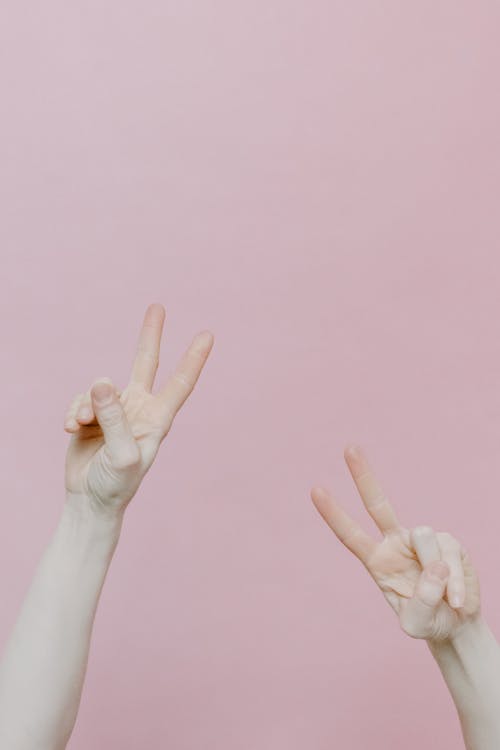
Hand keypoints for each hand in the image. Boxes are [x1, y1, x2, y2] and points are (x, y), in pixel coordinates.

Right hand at [63, 303, 213, 518]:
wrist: (89, 502)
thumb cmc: (116, 485)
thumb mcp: (121, 454)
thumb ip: (114, 417)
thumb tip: (102, 381)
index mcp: (157, 419)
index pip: (180, 383)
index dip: (194, 359)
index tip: (208, 335)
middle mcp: (138, 409)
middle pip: (145, 364)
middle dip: (150, 336)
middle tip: (158, 307)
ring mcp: (115, 411)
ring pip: (99, 388)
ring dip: (86, 405)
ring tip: (82, 426)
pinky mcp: (92, 415)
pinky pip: (80, 399)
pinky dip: (73, 412)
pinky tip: (70, 429)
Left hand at [311, 445, 479, 641]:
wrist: (456, 624)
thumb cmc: (428, 622)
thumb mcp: (415, 624)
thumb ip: (421, 602)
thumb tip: (434, 564)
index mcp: (376, 560)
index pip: (350, 535)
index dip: (334, 514)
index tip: (315, 490)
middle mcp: (396, 543)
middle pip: (378, 504)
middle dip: (364, 475)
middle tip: (349, 447)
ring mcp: (422, 540)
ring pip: (424, 537)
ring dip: (436, 573)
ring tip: (443, 597)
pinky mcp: (448, 542)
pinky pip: (449, 554)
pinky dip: (455, 582)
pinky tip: (456, 598)